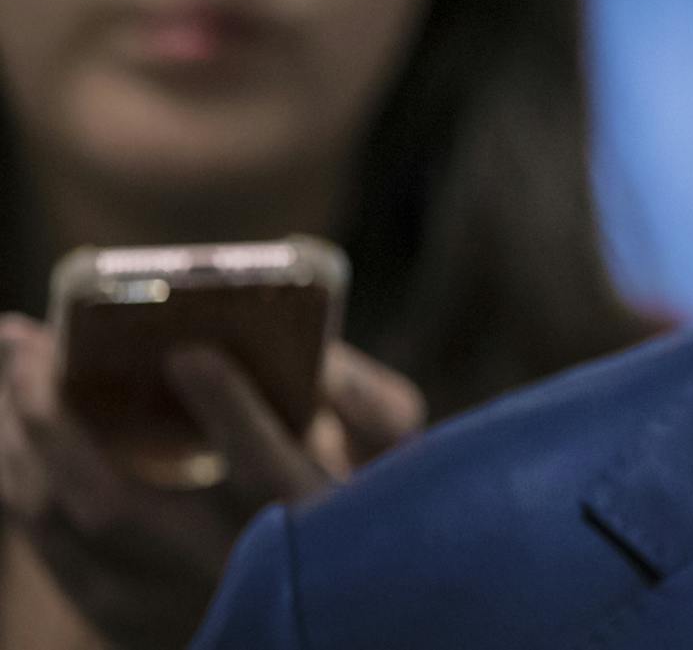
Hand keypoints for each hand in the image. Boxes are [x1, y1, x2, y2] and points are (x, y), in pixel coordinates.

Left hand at [0, 314, 423, 648]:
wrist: (301, 609)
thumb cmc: (350, 507)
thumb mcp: (391, 458)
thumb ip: (374, 406)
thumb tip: (324, 364)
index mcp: (309, 526)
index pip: (267, 471)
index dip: (230, 410)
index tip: (189, 354)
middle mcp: (225, 577)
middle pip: (114, 507)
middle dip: (55, 419)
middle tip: (25, 337)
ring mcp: (162, 606)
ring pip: (63, 526)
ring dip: (17, 440)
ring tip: (12, 357)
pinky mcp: (121, 618)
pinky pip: (49, 548)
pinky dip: (21, 481)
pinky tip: (14, 427)